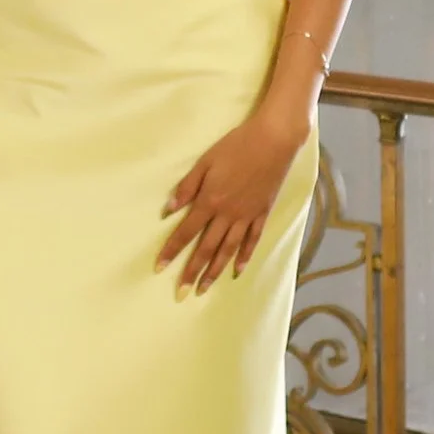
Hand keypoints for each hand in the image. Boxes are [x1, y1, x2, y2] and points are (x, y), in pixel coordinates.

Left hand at [156, 111, 310, 295]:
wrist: (274, 140)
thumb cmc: (236, 146)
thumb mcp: (206, 161)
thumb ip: (187, 187)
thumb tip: (168, 210)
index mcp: (210, 200)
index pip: (185, 232)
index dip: (171, 251)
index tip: (159, 268)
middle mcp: (227, 214)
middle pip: (206, 248)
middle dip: (192, 272)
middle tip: (181, 293)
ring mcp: (247, 216)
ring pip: (228, 250)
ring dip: (215, 271)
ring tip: (204, 288)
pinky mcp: (262, 213)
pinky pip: (252, 240)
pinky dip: (244, 257)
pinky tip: (237, 271)